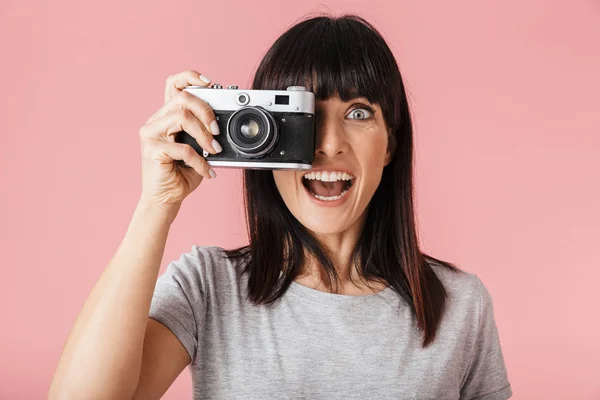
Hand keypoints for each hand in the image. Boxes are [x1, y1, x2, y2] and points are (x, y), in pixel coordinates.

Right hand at [138, 70, 221, 206]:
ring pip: (181, 117)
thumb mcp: (199, 149)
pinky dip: (200, 161)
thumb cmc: (182, 174)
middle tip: (217, 131)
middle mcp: (155, 121)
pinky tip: (207, 171)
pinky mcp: (151, 149)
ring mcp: (150, 134)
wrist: (166, 199)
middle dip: (206, 112)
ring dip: (204, 135)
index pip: (173, 84)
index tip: (209, 83)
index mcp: (166, 116)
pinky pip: (182, 148)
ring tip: (213, 150)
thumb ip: (205, 133)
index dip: (190, 77)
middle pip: (182, 98)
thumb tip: (223, 124)